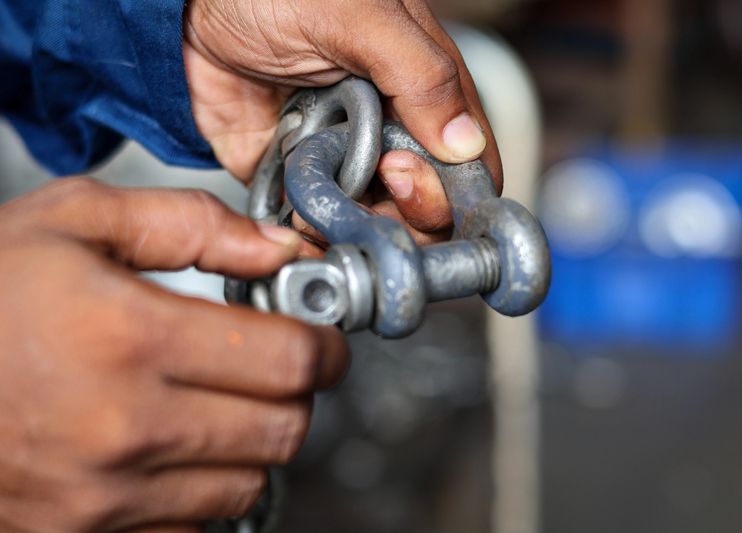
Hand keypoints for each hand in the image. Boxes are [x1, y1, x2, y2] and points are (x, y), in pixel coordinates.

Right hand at [0, 178, 348, 531]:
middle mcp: (124, 428)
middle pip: (284, 429)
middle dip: (296, 393)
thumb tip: (277, 248)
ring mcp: (103, 497)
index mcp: (130, 335)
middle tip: (272, 364)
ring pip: (248, 483)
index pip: (290, 361)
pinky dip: (202, 488)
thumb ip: (189, 225)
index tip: (319, 337)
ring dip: (252, 441)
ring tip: (216, 402)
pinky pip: (193, 526)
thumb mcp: (73, 221)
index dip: (323, 346)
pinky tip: (170, 447)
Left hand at [183, 0, 502, 245]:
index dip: (450, 187)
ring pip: (369, 221)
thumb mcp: (361, 16)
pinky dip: (309, 232)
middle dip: (401, 211)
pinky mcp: (296, 174)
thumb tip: (464, 143)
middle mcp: (387, 131)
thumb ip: (421, 76)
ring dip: (351, 226)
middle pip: (422, 205)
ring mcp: (342, 157)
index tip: (406, 177)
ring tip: (322, 202)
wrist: (187, 1)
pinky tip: (297, 218)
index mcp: (421, 91)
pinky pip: (314, 221)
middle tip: (372, 181)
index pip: (466, 163)